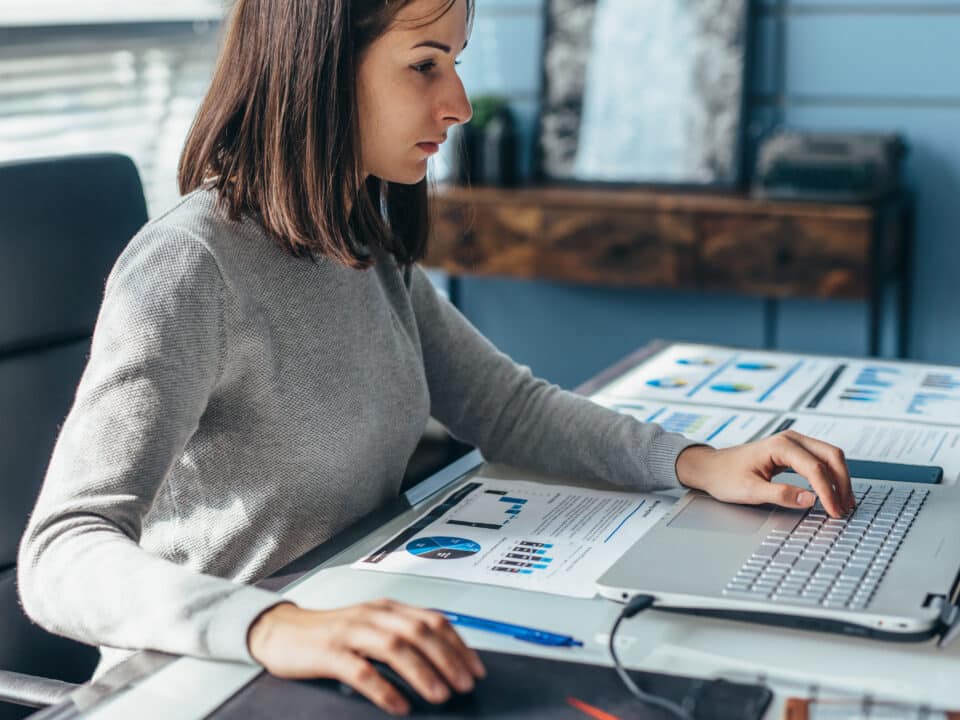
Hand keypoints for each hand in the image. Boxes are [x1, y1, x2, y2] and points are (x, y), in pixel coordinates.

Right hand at [247, 599, 484, 715]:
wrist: (280, 631)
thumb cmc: (330, 634)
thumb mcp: (371, 628)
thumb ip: (402, 637)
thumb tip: (443, 661)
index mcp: (388, 608)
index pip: (433, 621)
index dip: (459, 645)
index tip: (476, 669)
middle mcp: (373, 615)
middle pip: (420, 632)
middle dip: (448, 659)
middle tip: (465, 684)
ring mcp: (351, 632)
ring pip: (395, 647)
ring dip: (422, 672)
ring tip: (440, 695)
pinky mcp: (329, 653)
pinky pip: (361, 671)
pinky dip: (384, 689)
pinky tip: (398, 705)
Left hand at [675, 430, 854, 517]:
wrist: (711, 467)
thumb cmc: (725, 476)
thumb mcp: (750, 491)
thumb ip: (781, 495)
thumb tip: (810, 499)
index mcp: (779, 446)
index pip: (815, 468)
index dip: (829, 491)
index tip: (834, 512)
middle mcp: (790, 439)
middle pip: (831, 456)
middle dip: (842, 482)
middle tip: (845, 508)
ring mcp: (793, 443)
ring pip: (829, 456)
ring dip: (840, 478)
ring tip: (844, 503)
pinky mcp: (794, 451)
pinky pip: (820, 460)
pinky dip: (831, 475)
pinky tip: (833, 492)